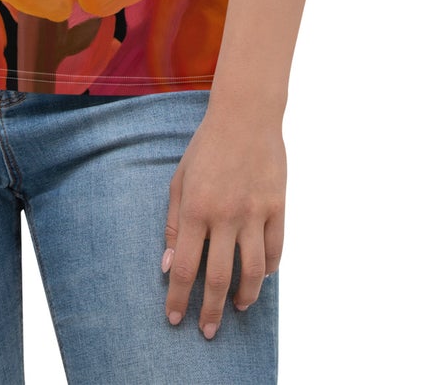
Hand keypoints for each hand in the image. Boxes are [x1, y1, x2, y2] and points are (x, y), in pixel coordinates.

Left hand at [161, 103, 284, 338]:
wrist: (245, 115)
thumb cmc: (206, 147)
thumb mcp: (180, 180)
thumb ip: (174, 223)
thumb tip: (169, 265)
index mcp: (196, 208)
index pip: (186, 266)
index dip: (179, 297)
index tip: (175, 319)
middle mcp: (225, 215)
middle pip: (218, 277)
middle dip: (210, 310)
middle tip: (207, 331)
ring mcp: (254, 212)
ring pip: (253, 272)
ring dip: (245, 297)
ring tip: (237, 307)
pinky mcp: (277, 207)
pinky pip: (276, 250)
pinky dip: (269, 270)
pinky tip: (260, 278)